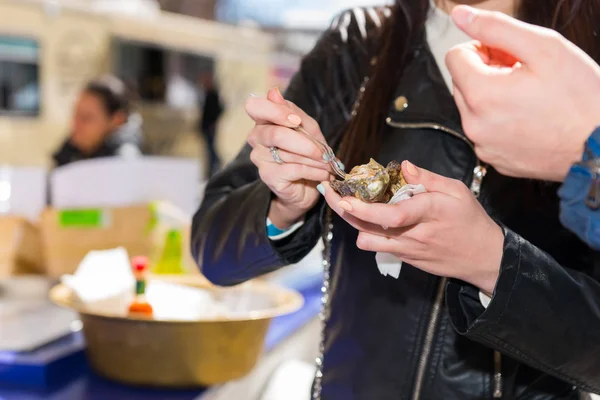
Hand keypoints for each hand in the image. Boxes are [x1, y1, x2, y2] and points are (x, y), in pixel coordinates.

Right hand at [246, 88, 331, 228]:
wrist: (305, 187)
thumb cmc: (306, 153)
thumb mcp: (308, 129)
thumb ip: (294, 113)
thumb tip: (273, 92)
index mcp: (264, 120)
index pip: (254, 106)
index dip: (275, 112)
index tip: (296, 121)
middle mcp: (256, 138)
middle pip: (275, 134)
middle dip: (305, 143)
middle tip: (324, 152)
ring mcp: (259, 158)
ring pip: (288, 154)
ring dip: (315, 159)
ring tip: (327, 164)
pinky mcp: (268, 176)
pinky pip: (294, 169)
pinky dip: (314, 171)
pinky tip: (323, 174)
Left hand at [321, 161, 503, 294]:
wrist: (484, 258)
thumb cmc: (471, 220)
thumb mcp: (457, 191)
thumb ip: (428, 178)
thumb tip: (404, 166)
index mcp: (429, 213)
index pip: (392, 215)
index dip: (364, 208)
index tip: (344, 198)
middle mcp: (414, 235)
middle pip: (369, 228)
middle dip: (345, 210)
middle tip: (330, 192)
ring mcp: (408, 251)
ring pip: (368, 241)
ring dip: (356, 224)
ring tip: (349, 203)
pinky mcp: (406, 259)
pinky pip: (379, 246)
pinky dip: (369, 232)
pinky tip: (368, 217)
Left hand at [446, 6, 599, 181]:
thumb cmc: (581, 99)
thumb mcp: (544, 48)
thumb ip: (496, 28)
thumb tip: (461, 15)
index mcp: (480, 95)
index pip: (454, 56)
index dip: (483, 48)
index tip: (508, 54)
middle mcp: (474, 125)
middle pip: (462, 82)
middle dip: (487, 71)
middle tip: (524, 73)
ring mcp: (484, 146)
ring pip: (473, 107)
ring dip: (493, 95)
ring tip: (530, 96)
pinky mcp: (495, 160)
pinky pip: (486, 131)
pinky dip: (501, 120)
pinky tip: (530, 117)